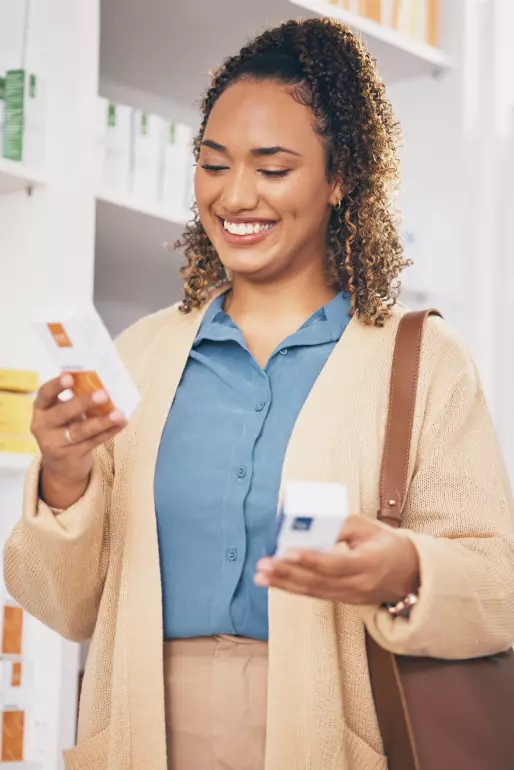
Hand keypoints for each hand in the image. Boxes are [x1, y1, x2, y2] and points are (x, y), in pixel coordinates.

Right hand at [32, 375, 126, 507]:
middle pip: (62, 413)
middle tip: (103, 394)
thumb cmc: (65, 427)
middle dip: (83, 403)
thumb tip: (102, 382)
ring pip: (80, 431)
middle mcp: (43, 426)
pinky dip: (108, 432)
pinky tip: (121, 424)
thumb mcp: (61, 412)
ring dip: (102, 421)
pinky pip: (92, 442)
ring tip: (119, 414)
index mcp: (41, 408)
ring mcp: (55, 444)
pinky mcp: (70, 457)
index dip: (57, 385)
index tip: (70, 377)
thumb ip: (74, 398)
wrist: (61, 464)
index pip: (45, 393)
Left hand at [254, 515, 419, 605]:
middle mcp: (359, 585)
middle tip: (264, 564)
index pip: (337, 564)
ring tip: (261, 575)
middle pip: (319, 581)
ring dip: (284, 583)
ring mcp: (351, 596)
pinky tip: (274, 581)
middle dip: (288, 573)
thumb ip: (341, 525)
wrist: (411, 574)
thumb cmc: (388, 544)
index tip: (289, 552)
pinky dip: (293, 587)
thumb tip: (311, 525)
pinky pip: (315, 594)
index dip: (312, 560)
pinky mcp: (344, 600)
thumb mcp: (369, 527)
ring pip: (313, 591)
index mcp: (370, 564)